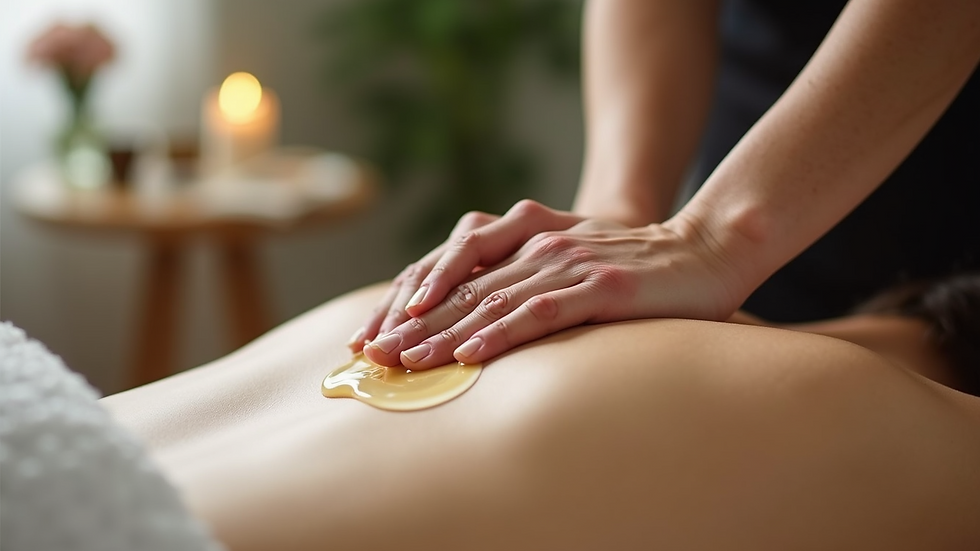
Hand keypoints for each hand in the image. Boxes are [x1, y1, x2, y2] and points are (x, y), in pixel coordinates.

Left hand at [362, 205, 747, 368]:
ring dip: (443, 332)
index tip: (377, 334)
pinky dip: (500, 334)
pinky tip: (470, 354)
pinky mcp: (600, 287)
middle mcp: (540, 246)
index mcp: (529, 240)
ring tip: (405, 360)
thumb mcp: (575, 268)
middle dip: (413, 322)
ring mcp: (569, 264)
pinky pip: (539, 313)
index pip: (457, 272)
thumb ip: (532, 282)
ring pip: (492, 300)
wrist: (706, 250)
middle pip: (463, 287)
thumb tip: (481, 321)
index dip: (412, 302)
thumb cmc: (638, 269)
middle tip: (372, 353)